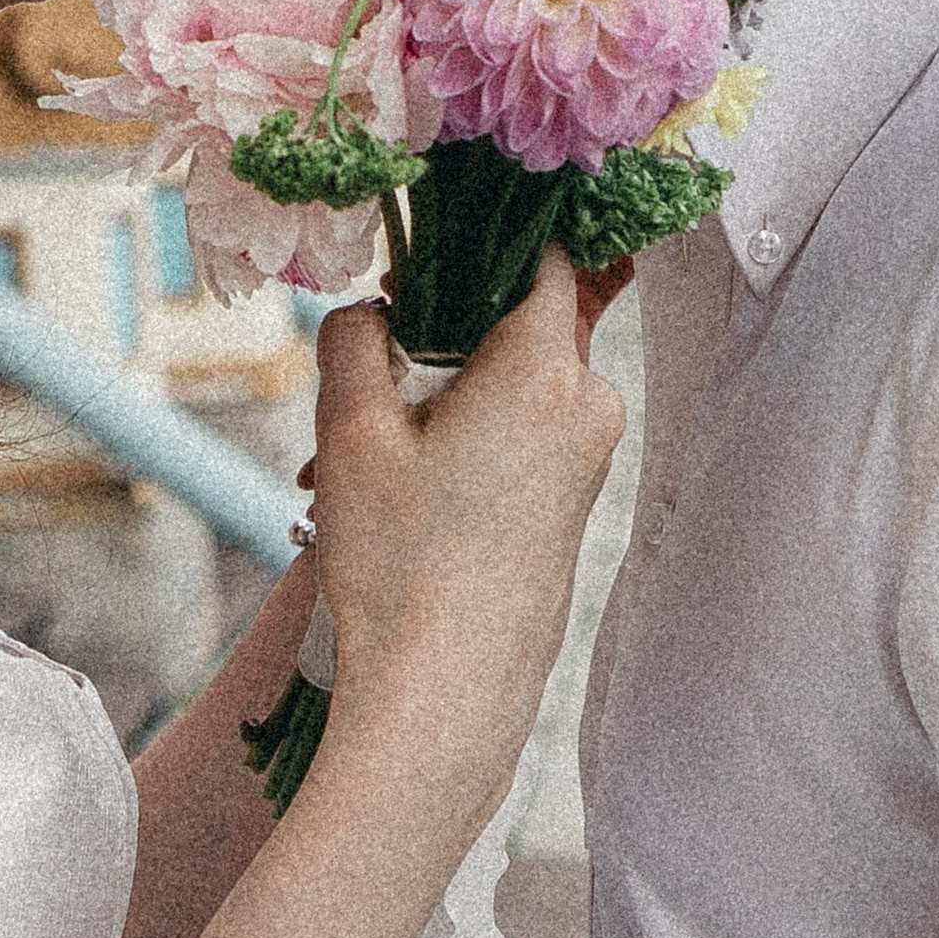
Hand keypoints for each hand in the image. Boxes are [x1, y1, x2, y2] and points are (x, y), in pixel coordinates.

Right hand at [308, 253, 622, 810]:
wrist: (444, 699)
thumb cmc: (400, 566)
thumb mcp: (352, 434)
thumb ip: (356, 340)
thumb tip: (372, 311)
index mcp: (546, 373)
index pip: (541, 256)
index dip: (479, 238)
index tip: (421, 247)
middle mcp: (586, 407)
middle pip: (513, 323)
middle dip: (434, 341)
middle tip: (358, 389)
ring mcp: (586, 460)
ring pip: (507, 385)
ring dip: (435, 402)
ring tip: (352, 466)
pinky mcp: (572, 504)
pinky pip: (517, 437)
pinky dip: (459, 444)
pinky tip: (393, 497)